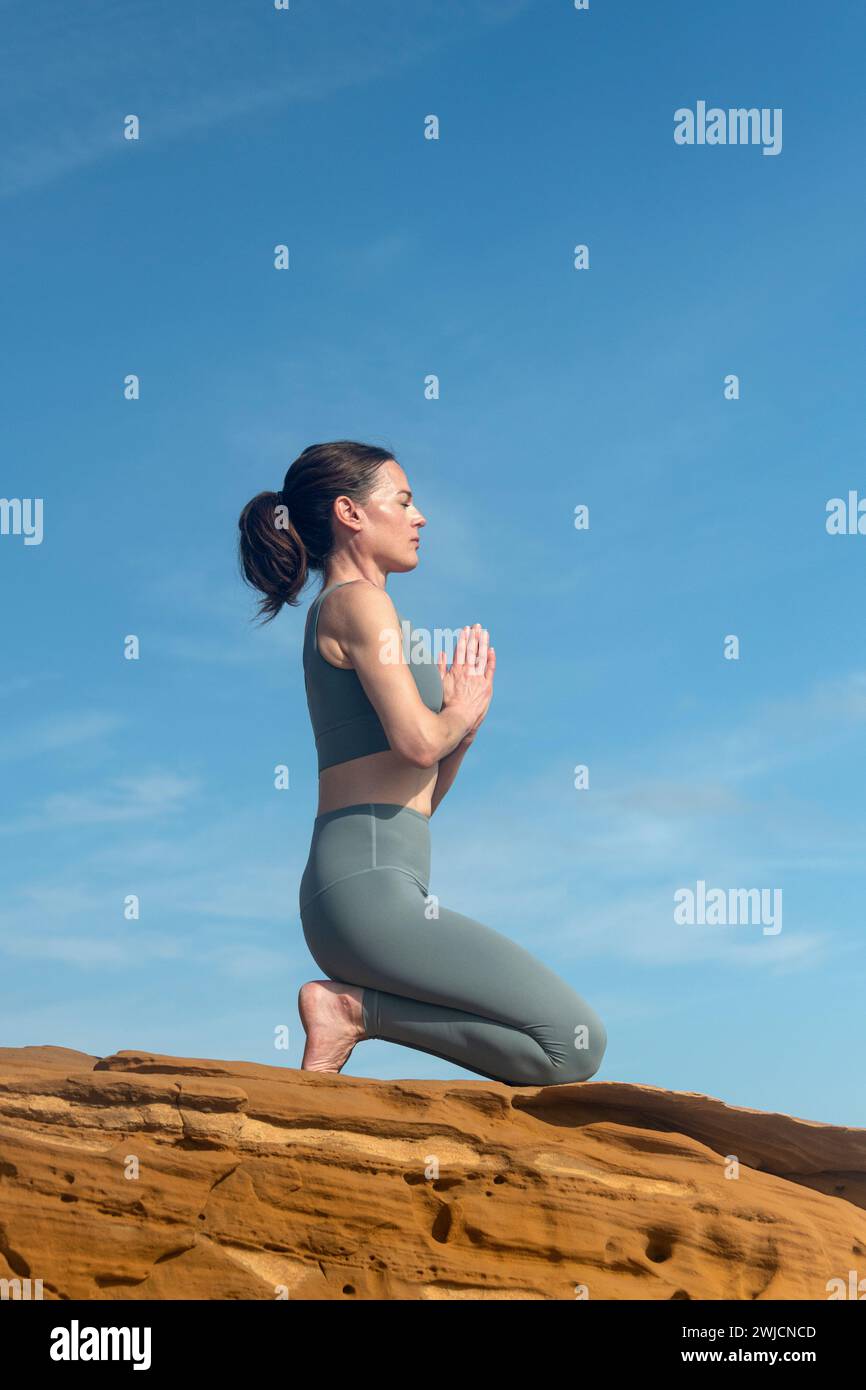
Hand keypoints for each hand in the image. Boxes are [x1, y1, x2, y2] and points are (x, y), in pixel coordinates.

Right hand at [438, 623, 494, 741]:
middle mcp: (468, 672)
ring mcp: (479, 678)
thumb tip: (441, 653)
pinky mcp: (487, 686)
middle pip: (472, 650)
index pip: (460, 650)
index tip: (465, 629)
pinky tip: (491, 650)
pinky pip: (490, 669)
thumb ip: (440, 668)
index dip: (463, 638)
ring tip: (484, 632)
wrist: (460, 717)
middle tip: (476, 626)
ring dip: (483, 643)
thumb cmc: (447, 703)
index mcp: (456, 670)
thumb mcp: (439, 684)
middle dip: (474, 636)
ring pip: (481, 656)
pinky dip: (491, 659)